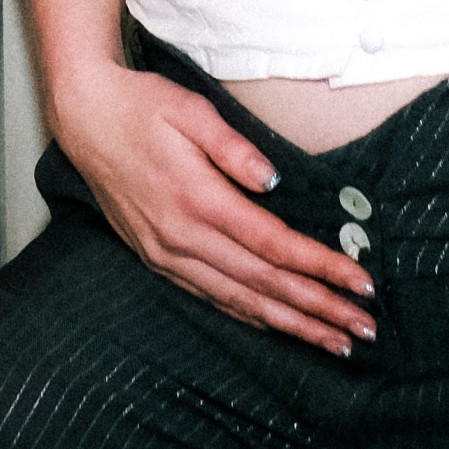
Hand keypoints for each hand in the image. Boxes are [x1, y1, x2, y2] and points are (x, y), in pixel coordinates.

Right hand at [48, 61, 371, 352]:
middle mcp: (182, 238)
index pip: (275, 245)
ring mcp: (167, 254)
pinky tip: (277, 326)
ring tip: (333, 342)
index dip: (322, 268)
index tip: (360, 283)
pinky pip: (211, 297)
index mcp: (198, 200)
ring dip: (291, 325)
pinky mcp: (157, 258)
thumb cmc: (141, 106)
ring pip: (240, 301)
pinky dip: (249, 316)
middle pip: (265, 284)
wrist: (85, 118)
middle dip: (319, 310)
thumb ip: (233, 146)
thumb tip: (274, 181)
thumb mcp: (190, 109)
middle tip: (363, 330)